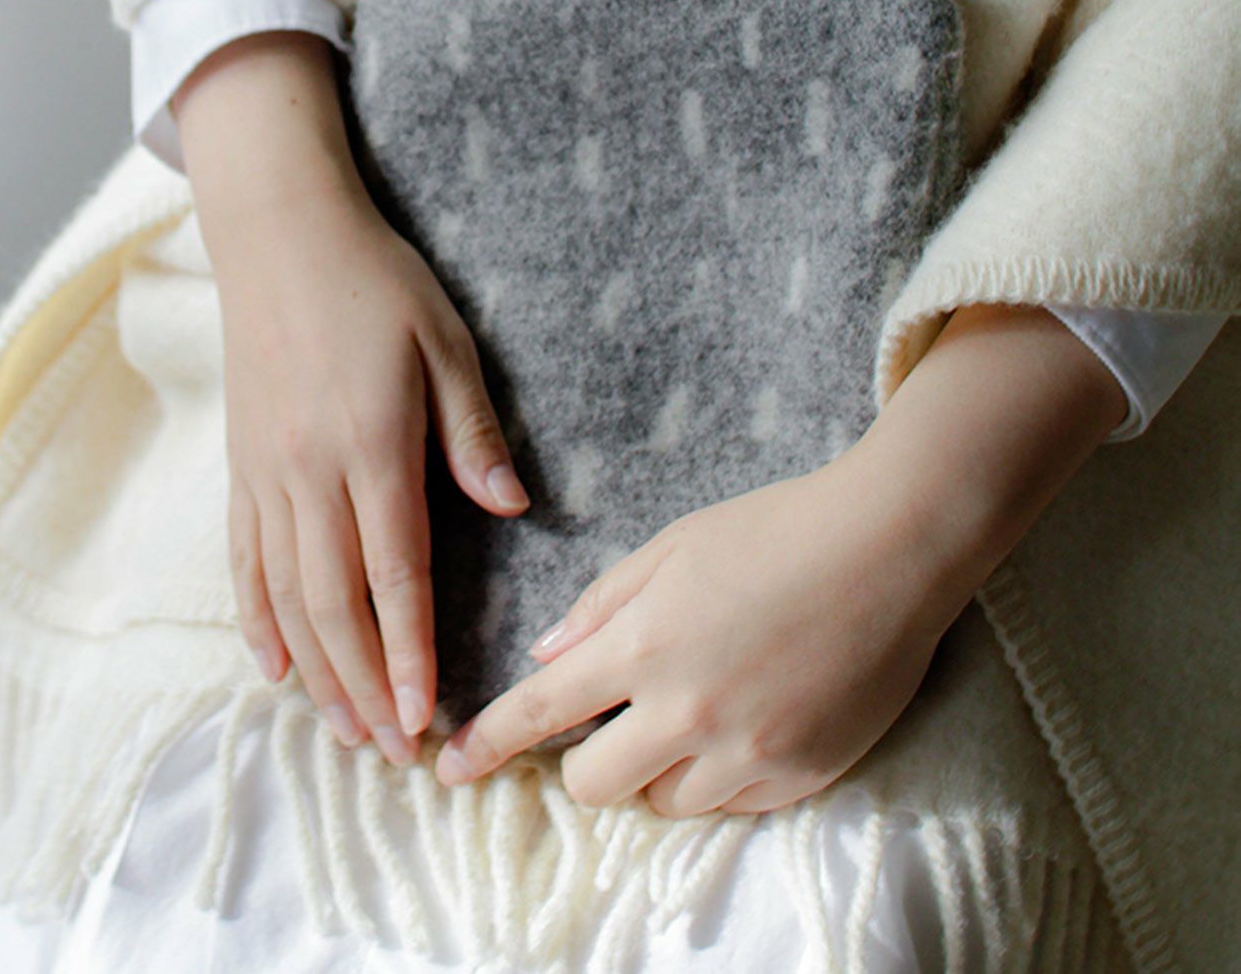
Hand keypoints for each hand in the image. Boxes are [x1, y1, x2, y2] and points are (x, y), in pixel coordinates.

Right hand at [174, 31, 529, 765]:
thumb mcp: (445, 341)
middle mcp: (309, 473)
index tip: (427, 714)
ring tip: (344, 729)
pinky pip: (242, 558)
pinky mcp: (240, 465)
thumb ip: (474, 431)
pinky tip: (271, 664)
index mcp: (371, 444)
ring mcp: (265, 473)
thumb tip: (514, 508)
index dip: (411, 650)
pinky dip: (255, 618)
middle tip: (394, 748)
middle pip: (333, 604)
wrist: (280, 236)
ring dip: (316, 670)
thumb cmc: (374, 282)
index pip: (394, 573)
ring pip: (284, 595)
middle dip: (366, 684)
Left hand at [433, 450, 952, 812]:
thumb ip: (602, 607)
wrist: (890, 547)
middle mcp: (688, 712)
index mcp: (644, 644)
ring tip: (688, 712)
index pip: (540, 713)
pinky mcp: (803, 775)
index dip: (486, 745)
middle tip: (607, 725)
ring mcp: (749, 752)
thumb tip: (548, 657)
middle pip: (594, 786)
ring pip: (664, 804)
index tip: (449, 769)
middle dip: (583, 762)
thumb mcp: (671, 547)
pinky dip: (716, 777)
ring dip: (654, 771)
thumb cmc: (774, 530)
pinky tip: (740, 722)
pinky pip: (732, 807)